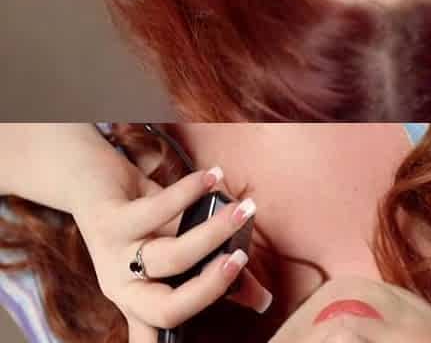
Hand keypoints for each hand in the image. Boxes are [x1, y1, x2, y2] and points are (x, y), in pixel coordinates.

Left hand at [73, 168, 272, 342]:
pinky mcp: (109, 222)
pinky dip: (190, 192)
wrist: (95, 185)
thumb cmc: (144, 222)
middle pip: (167, 309)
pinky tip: (214, 178)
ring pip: (169, 258)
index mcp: (138, 300)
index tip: (212, 336)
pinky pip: (156, 211)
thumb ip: (218, 273)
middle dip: (211, 287)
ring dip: (213, 233)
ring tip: (242, 212)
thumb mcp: (180, 247)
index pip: (157, 334)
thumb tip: (261, 299)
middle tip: (242, 260)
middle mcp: (123, 287)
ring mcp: (112, 257)